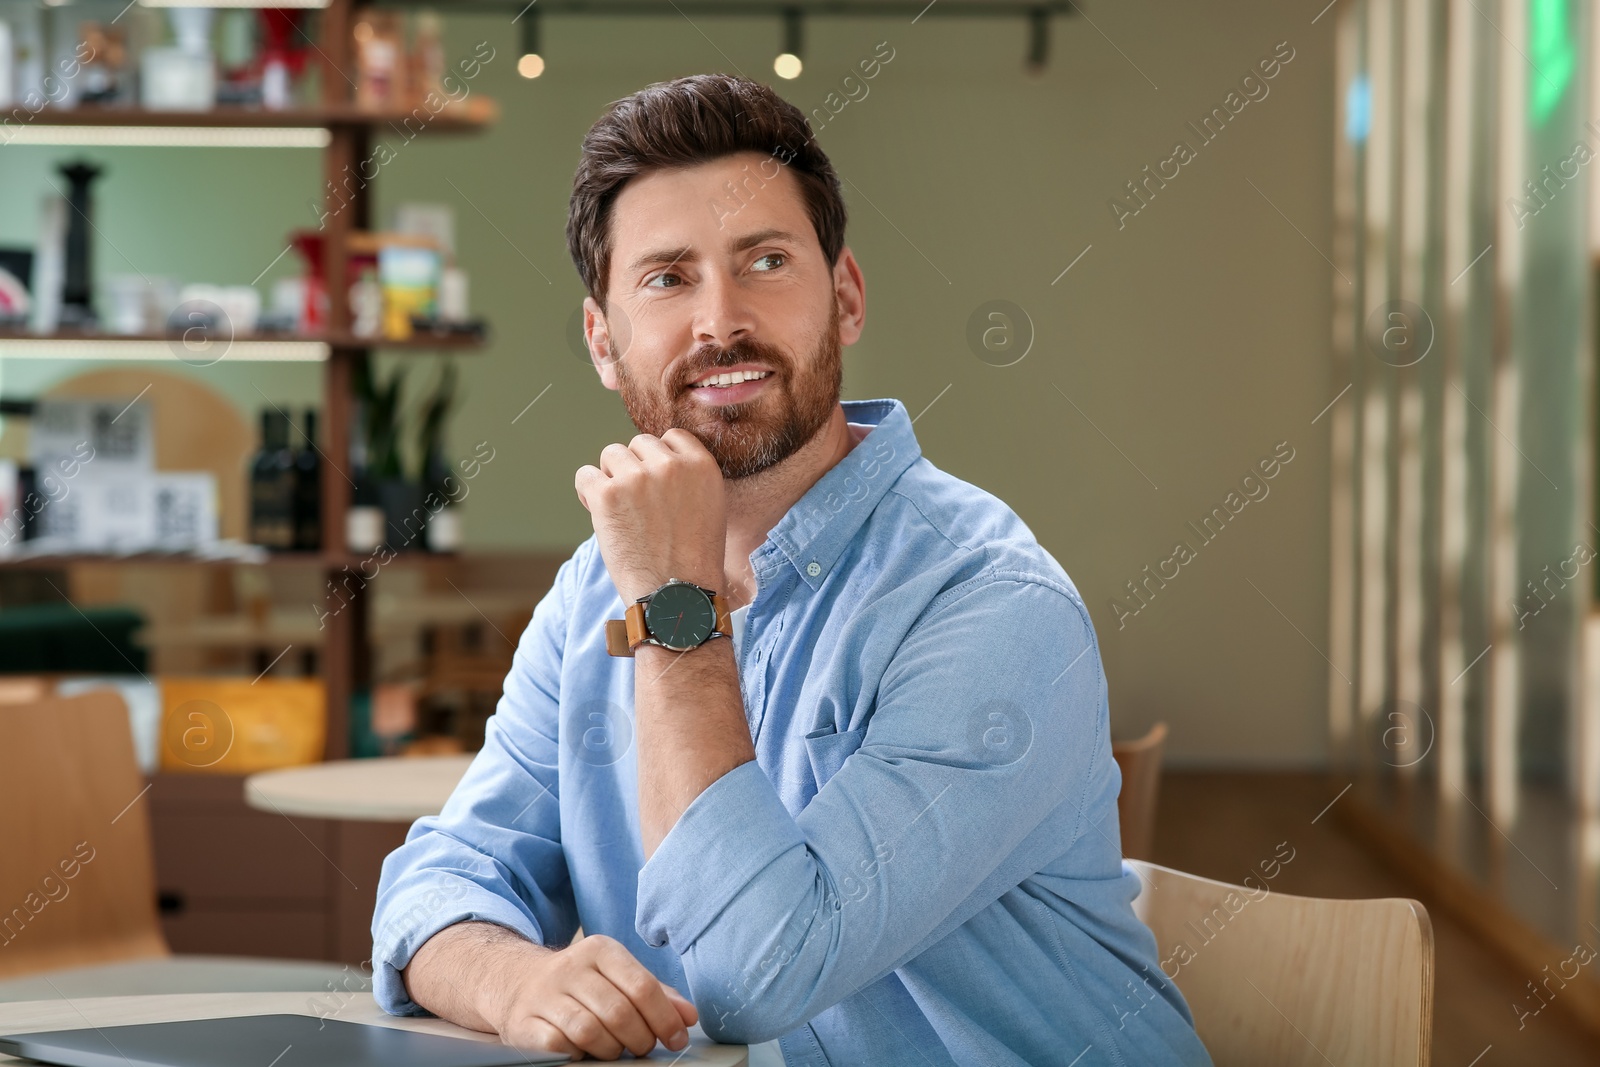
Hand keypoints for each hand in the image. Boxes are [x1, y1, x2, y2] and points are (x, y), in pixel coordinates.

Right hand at [489, 934, 698, 1059]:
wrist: (519, 983)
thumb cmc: (581, 984)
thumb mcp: (617, 976)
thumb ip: (656, 994)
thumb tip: (689, 1017)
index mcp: (601, 950)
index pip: (642, 986)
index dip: (665, 1018)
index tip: (676, 1038)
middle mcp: (571, 967)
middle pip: (619, 1012)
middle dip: (640, 1038)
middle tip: (643, 1047)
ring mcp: (545, 994)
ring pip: (590, 1031)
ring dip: (610, 1050)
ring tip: (615, 1050)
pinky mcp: (525, 1021)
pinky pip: (559, 1046)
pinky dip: (578, 1054)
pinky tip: (583, 1051)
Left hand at [574, 429, 726, 603]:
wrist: (676, 597)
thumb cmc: (693, 561)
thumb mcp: (710, 507)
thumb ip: (689, 477)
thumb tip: (655, 459)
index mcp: (701, 465)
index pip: (671, 438)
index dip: (659, 459)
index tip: (656, 484)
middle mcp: (670, 465)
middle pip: (638, 444)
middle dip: (635, 468)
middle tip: (637, 505)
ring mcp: (637, 477)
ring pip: (611, 455)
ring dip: (611, 477)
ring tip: (620, 511)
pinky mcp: (608, 494)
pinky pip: (585, 475)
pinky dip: (588, 492)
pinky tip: (599, 512)